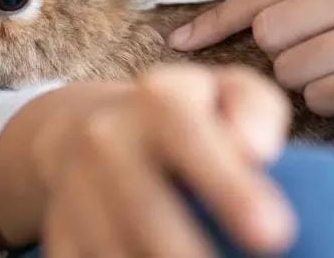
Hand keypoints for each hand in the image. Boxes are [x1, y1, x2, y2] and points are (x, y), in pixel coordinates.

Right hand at [31, 64, 293, 256]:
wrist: (82, 130)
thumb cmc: (185, 119)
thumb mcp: (225, 93)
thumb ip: (255, 108)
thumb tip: (257, 151)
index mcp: (158, 99)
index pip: (188, 136)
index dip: (229, 186)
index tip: (275, 234)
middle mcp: (105, 139)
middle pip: (145, 210)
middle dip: (189, 254)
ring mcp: (74, 189)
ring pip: (114, 250)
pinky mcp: (58, 233)